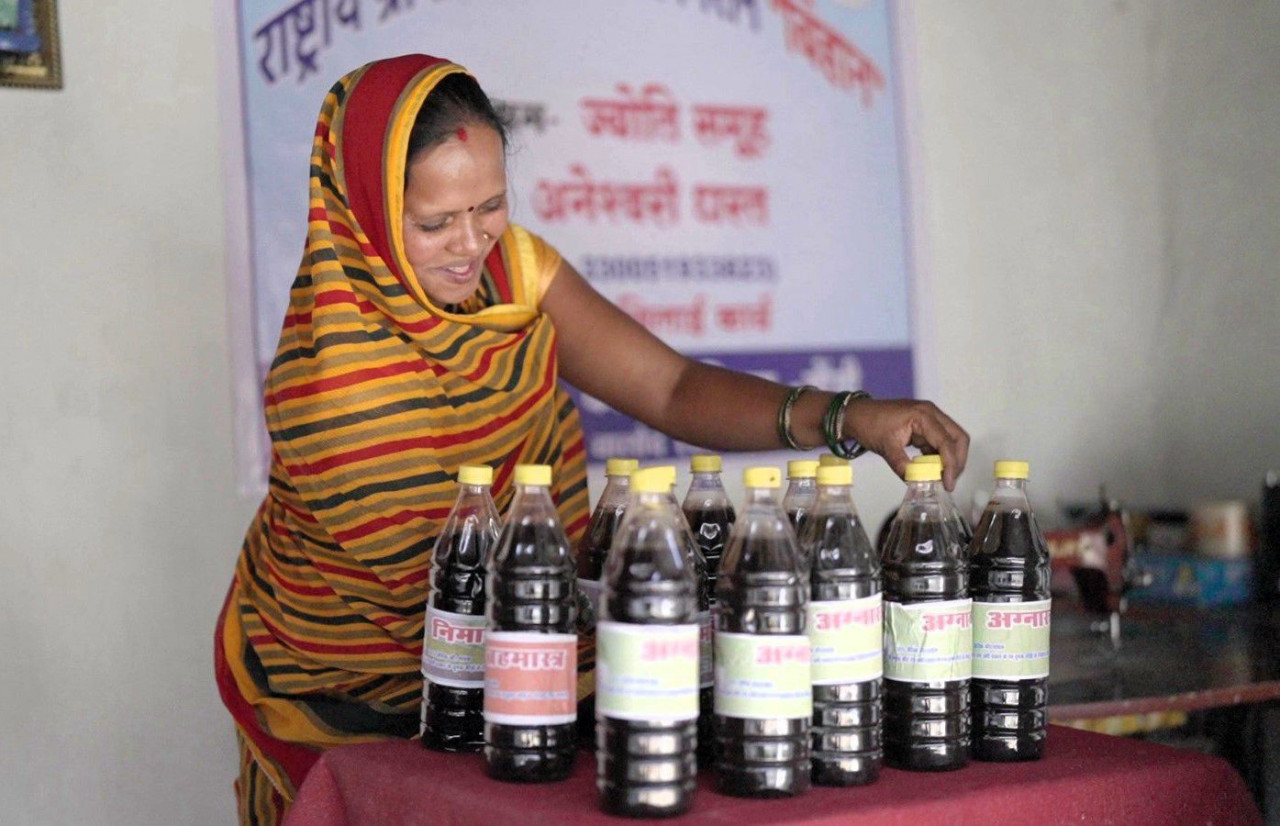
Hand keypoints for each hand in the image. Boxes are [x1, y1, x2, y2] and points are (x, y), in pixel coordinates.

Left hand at [843, 398, 969, 490]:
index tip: (947, 484)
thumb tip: (915, 482)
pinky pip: (940, 442)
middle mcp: (931, 413)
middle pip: (958, 438)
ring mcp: (929, 418)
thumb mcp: (886, 447)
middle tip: (949, 481)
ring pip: (952, 440)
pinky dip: (940, 457)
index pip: (946, 442)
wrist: (855, 415)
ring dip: (951, 460)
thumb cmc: (868, 424)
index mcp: (923, 415)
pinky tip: (934, 471)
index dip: (950, 465)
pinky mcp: (924, 426)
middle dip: (958, 461)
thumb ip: (901, 465)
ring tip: (943, 479)